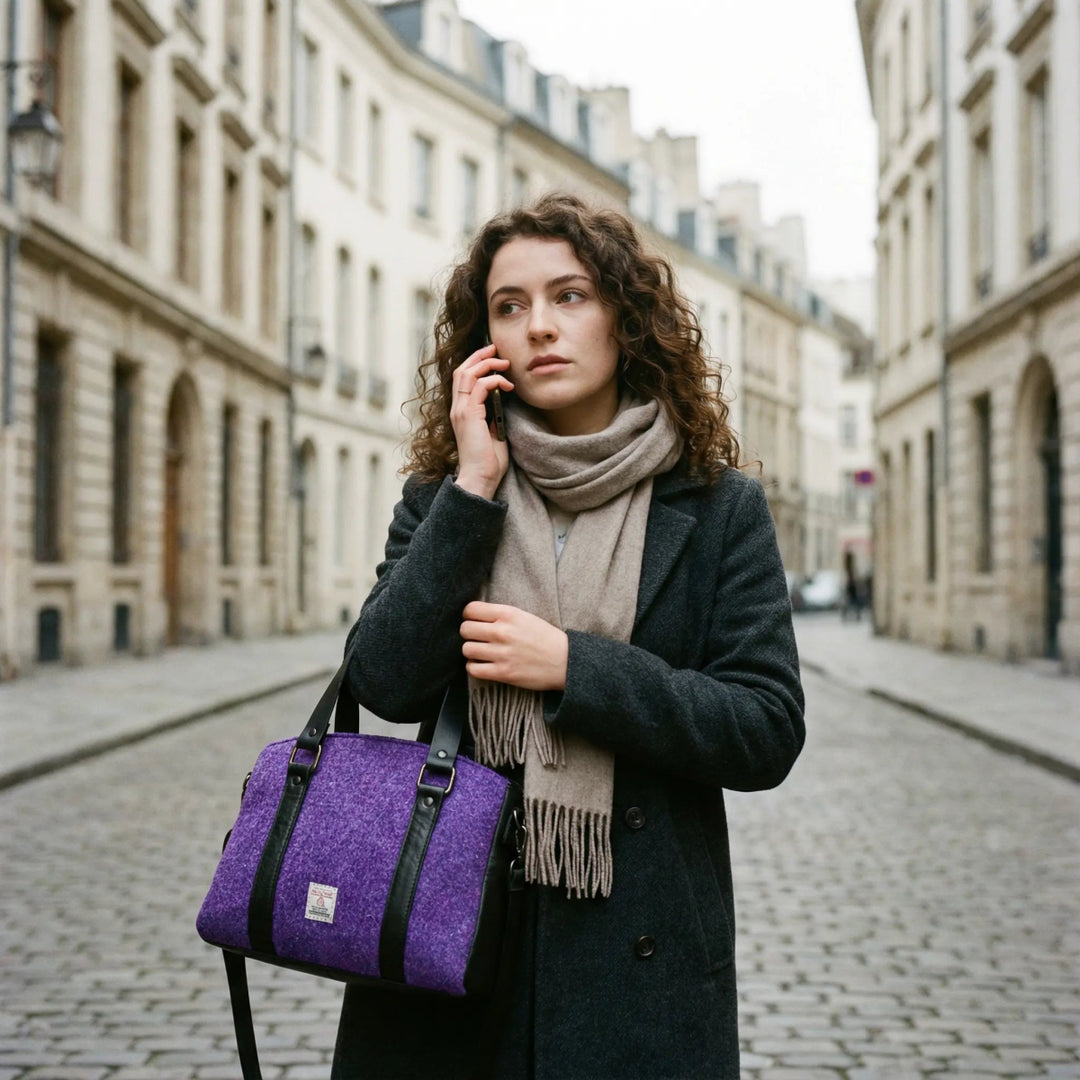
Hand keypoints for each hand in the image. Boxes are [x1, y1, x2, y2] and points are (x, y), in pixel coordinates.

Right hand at [450, 344, 513, 500]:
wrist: (480, 478)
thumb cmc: (488, 461)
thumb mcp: (492, 432)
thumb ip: (493, 416)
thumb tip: (502, 401)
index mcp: (461, 412)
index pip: (462, 378)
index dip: (475, 363)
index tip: (493, 357)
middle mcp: (457, 408)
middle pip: (461, 370)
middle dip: (479, 356)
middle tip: (496, 349)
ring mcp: (461, 411)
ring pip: (467, 374)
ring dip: (487, 364)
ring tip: (505, 364)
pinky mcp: (469, 415)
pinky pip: (478, 387)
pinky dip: (494, 381)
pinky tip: (508, 386)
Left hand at [461, 602, 567, 691]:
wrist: (565, 661)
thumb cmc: (545, 638)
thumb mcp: (524, 616)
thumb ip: (501, 615)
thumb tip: (474, 616)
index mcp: (508, 614)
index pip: (470, 610)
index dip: (469, 616)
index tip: (474, 621)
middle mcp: (502, 631)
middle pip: (465, 629)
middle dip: (469, 634)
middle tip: (477, 638)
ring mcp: (502, 653)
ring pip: (466, 649)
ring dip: (471, 652)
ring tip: (481, 653)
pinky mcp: (503, 673)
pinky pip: (473, 669)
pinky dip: (474, 667)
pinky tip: (483, 665)